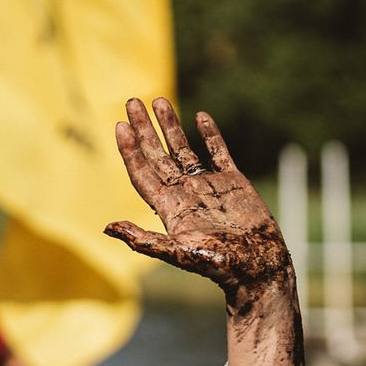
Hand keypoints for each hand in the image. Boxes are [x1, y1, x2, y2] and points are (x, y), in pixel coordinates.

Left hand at [104, 98, 290, 297]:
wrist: (258, 265)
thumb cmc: (218, 264)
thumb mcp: (177, 253)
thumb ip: (143, 240)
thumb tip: (107, 227)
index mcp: (168, 207)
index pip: (142, 172)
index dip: (129, 150)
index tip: (120, 125)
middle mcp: (184, 193)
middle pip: (157, 155)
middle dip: (144, 129)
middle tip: (131, 101)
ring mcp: (207, 186)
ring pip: (183, 149)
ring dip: (170, 126)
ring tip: (157, 100)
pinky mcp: (233, 182)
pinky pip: (218, 152)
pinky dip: (210, 134)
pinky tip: (199, 116)